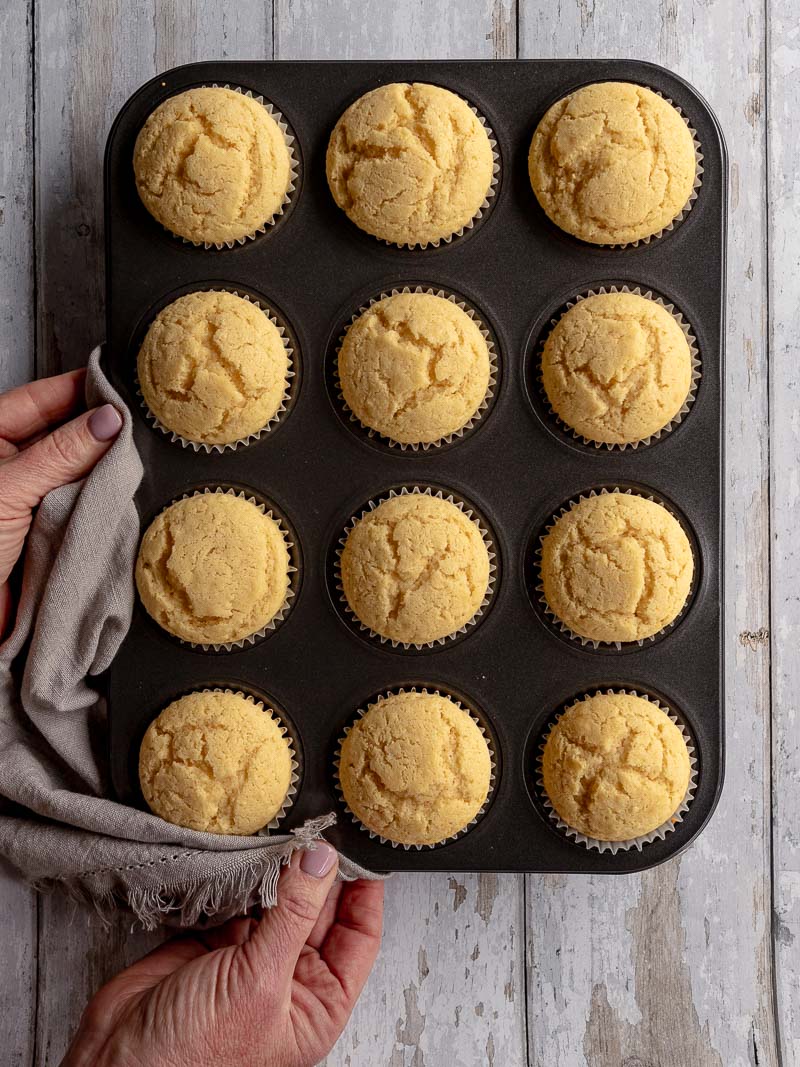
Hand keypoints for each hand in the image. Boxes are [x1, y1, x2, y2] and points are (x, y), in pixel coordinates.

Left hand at [0, 368, 121, 635]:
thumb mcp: (10, 488)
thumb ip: (61, 452)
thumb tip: (108, 419)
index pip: (42, 397)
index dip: (81, 388)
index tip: (122, 386)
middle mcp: (14, 464)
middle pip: (67, 432)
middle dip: (101, 429)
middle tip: (139, 425)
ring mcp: (36, 497)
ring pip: (82, 470)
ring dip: (105, 469)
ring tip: (137, 460)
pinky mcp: (55, 530)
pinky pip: (87, 507)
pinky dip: (105, 503)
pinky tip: (126, 495)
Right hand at [62, 844, 383, 1066]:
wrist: (118, 1064)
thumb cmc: (193, 1057)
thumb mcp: (259, 982)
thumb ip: (293, 915)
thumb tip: (322, 862)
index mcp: (318, 1004)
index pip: (359, 936)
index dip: (364, 891)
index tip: (361, 848)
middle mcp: (290, 980)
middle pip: (321, 910)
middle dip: (320, 871)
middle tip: (318, 829)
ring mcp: (253, 957)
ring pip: (282, 899)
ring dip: (282, 868)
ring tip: (287, 833)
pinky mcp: (216, 941)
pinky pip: (243, 897)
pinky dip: (246, 874)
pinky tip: (252, 852)